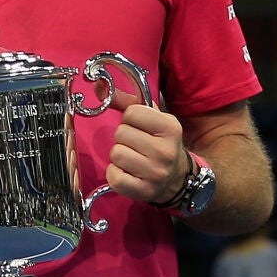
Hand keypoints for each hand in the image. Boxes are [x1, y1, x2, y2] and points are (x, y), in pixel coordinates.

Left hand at [103, 89, 188, 204]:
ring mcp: (156, 173)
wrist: (177, 179)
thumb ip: (126, 101)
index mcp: (170, 127)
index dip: (130, 119)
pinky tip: (129, 173)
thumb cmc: (159, 143)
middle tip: (136, 145)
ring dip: (119, 156)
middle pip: (120, 134)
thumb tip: (99, 85)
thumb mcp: (151, 118)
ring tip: (133, 159)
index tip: (140, 128)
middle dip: (123, 138)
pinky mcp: (144, 191)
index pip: (131, 113)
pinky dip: (116, 174)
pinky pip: (114, 176)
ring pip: (116, 154)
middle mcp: (166, 150)